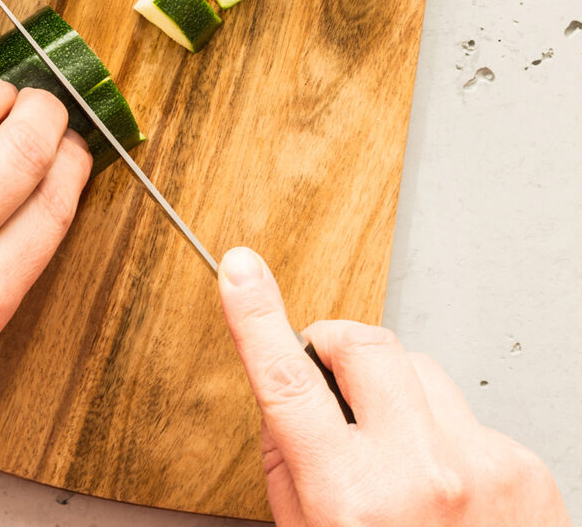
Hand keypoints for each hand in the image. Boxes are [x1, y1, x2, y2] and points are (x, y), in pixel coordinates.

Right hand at [218, 246, 568, 525]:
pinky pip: (468, 417)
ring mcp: (480, 466)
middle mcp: (418, 473)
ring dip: (397, 397)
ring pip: (421, 372)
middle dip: (336, 349)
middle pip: (364, 346)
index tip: (242, 271)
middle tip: (327, 377)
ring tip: (397, 458)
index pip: (286, 380)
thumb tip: (289, 402)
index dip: (256, 316)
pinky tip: (446, 488)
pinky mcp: (525, 467)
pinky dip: (447, 439)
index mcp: (350, 497)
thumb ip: (292, 466)